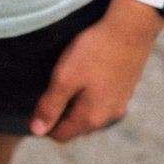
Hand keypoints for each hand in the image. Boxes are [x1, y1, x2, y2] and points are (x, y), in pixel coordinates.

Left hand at [30, 0, 163, 141]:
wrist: (131, 28)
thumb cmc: (94, 51)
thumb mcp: (65, 78)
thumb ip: (50, 106)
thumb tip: (36, 131)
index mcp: (92, 117)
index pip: (61, 135)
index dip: (42, 126)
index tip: (32, 108)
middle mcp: (109, 116)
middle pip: (76, 127)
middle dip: (59, 117)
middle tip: (46, 94)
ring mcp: (120, 103)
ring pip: (90, 114)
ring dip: (74, 107)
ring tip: (64, 84)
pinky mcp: (126, 89)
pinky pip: (102, 102)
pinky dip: (88, 97)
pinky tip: (84, 77)